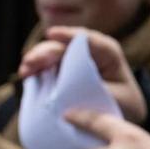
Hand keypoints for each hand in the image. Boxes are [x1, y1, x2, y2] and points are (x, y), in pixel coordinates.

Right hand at [19, 26, 146, 123]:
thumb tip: (72, 95)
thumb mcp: (119, 100)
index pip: (89, 39)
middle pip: (64, 46)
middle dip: (46, 52)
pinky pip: (45, 67)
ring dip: (36, 60)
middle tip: (30, 62)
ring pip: (51, 54)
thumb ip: (98, 93)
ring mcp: (71, 59)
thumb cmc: (124, 104)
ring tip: (25, 70)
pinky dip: (35, 70)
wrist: (120, 114)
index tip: (52, 34)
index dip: (69, 35)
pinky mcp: (59, 70)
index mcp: (108, 52)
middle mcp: (87, 51)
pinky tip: (26, 76)